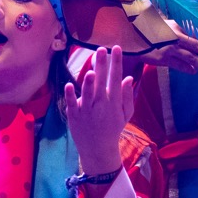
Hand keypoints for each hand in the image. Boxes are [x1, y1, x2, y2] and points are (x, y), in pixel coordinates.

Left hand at [65, 46, 134, 174]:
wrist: (98, 150)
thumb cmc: (112, 129)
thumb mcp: (125, 114)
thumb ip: (127, 96)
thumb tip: (128, 77)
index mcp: (113, 102)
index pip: (116, 78)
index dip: (116, 62)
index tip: (116, 48)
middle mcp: (100, 105)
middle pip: (101, 82)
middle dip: (102, 66)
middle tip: (101, 50)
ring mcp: (86, 110)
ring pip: (87, 94)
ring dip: (89, 84)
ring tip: (91, 72)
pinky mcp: (74, 116)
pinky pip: (71, 104)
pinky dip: (70, 96)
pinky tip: (69, 85)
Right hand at [137, 20, 197, 73]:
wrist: (133, 37)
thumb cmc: (152, 30)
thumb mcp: (167, 26)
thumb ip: (180, 31)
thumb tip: (193, 39)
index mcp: (177, 29)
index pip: (197, 38)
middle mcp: (175, 38)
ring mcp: (169, 49)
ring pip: (190, 58)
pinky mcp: (163, 58)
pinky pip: (179, 65)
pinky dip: (187, 68)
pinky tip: (194, 71)